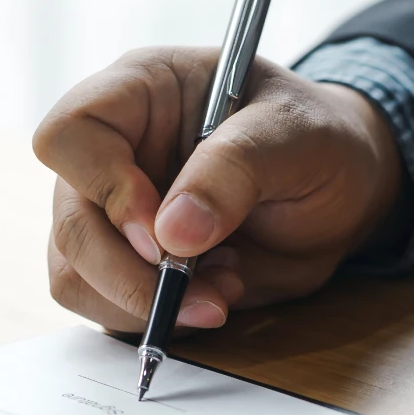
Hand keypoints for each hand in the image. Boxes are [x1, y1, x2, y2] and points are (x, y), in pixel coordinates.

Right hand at [33, 47, 400, 331]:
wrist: (342, 195)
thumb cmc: (317, 140)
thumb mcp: (296, 136)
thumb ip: (235, 170)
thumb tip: (171, 235)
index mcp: (139, 93)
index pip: (71, 133)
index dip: (104, 187)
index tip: (160, 231)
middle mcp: (112, 154)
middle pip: (71, 222)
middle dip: (130, 274)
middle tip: (202, 290)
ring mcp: (112, 216)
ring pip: (75, 275)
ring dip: (145, 304)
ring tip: (222, 291)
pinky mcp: (127, 267)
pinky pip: (106, 308)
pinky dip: (158, 321)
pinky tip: (212, 297)